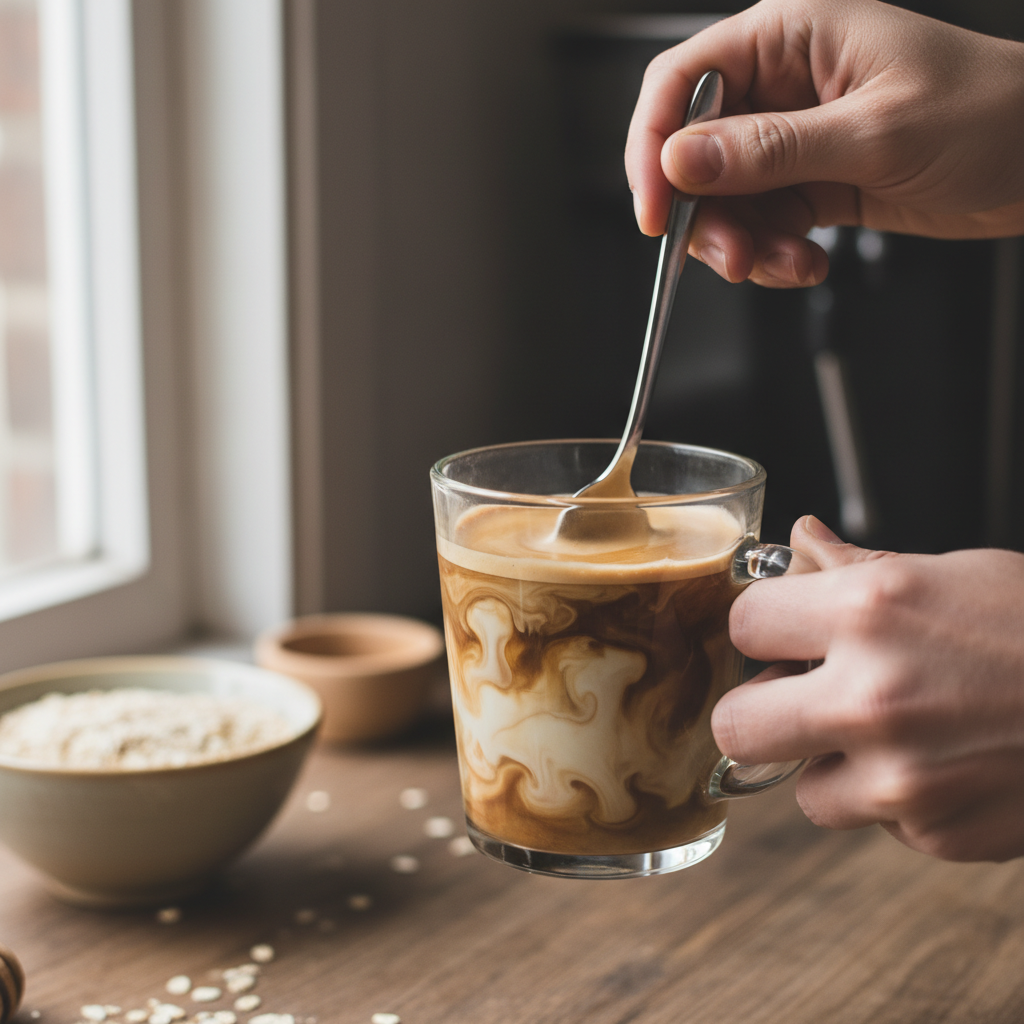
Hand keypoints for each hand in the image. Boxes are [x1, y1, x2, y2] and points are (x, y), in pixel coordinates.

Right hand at [625, 0, 1023, 287]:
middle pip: (693, 153)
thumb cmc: (987, 114)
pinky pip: (761, 224)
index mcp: (790, 38)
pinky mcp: (810, 182)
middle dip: (706, 215)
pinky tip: (808, 261)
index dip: (654, 147)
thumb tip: (682, 161)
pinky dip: (773, 254)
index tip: (656, 210)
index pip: (683, 82)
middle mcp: (781, 85)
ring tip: (787, 263)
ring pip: (725, 200)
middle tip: (734, 257)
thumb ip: (770, 150)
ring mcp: (794, 138)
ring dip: (745, 244)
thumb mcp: (874, 133)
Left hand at [714, 515, 1023, 861]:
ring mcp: (901, 776)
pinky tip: (945, 764)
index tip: (780, 634)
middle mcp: (872, 696)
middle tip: (794, 699)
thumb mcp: (950, 573)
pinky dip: (896, 800)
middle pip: (734, 725)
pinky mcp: (934, 833)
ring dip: (833, 766)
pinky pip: (875, 822)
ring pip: (804, 790)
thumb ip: (858, 568)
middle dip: (758, 711)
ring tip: (892, 734)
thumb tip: (799, 541)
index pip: (742, 623)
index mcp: (869, 612)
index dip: (761, 628)